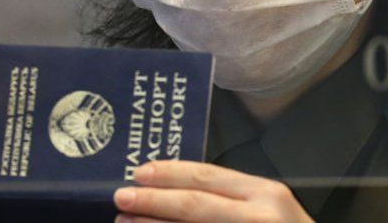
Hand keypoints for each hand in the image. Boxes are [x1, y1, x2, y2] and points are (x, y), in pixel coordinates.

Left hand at [113, 160, 315, 222]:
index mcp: (265, 194)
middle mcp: (260, 216)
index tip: (139, 173)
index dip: (170, 174)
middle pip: (195, 204)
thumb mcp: (266, 210)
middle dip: (154, 200)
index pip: (208, 177)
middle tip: (121, 196)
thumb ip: (230, 200)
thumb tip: (175, 192)